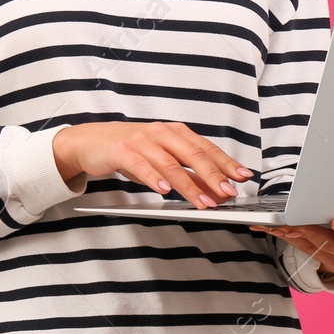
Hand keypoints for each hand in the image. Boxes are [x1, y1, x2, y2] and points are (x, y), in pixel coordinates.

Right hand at [54, 121, 253, 209]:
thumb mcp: (161, 161)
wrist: (91, 141)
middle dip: (213, 175)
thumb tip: (214, 193)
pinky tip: (164, 190)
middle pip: (193, 154)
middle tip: (227, 192)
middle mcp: (162, 132)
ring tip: (201, 201)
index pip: (206, 148)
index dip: (226, 163)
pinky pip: (141, 164)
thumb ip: (187, 175)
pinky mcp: (122, 150)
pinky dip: (154, 178)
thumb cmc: (130, 150)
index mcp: (176, 133)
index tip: (242, 176)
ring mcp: (142, 140)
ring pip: (170, 163)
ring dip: (188, 184)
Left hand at [250, 195, 333, 280]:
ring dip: (289, 233)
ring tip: (272, 221)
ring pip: (308, 244)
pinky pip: (298, 245)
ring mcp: (333, 257)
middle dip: (309, 230)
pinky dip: (282, 234)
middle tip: (291, 219)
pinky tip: (264, 225)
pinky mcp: (317, 255)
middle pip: (328, 241)